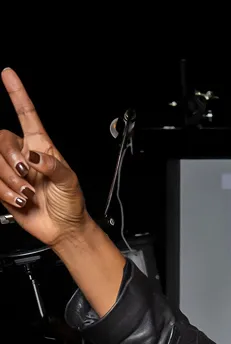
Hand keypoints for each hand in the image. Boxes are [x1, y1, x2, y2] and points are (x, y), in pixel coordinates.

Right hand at [1, 67, 89, 246]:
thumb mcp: (70, 182)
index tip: (8, 74)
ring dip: (11, 180)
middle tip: (28, 175)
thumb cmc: (71, 203)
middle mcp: (23, 154)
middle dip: (11, 159)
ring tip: (29, 194)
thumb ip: (53, 165)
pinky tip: (21, 200)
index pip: (27, 115)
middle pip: (1, 138)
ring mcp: (11, 170)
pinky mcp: (2, 186)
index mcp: (41, 146)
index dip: (17, 94)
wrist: (63, 229)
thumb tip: (33, 155)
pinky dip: (6, 192)